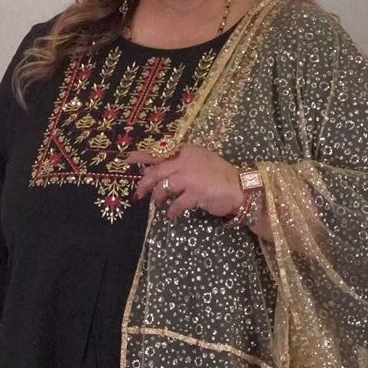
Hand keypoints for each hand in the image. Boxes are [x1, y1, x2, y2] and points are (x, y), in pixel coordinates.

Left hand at [127, 142, 242, 221]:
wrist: (240, 188)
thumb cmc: (219, 175)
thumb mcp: (199, 161)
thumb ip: (179, 163)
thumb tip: (155, 169)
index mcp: (186, 152)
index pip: (159, 152)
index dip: (141, 156)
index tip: (127, 160)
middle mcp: (186, 161)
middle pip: (156, 172)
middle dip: (143, 184)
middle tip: (137, 195)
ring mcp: (190, 177)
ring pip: (163, 187)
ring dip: (157, 198)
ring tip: (158, 205)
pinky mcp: (196, 193)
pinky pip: (176, 204)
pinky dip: (171, 211)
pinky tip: (171, 215)